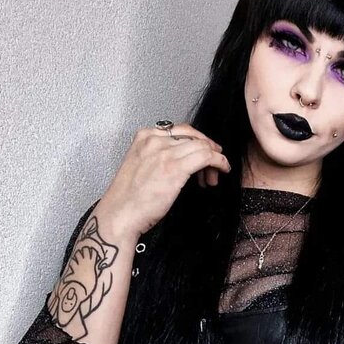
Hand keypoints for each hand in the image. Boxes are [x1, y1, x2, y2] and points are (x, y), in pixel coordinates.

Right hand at [97, 122, 231, 236]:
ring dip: (213, 160)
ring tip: (212, 177)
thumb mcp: (142, 166)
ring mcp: (164, 152)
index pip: (180, 130)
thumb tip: (182, 160)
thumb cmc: (130, 199)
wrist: (121, 213)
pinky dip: (219, 161)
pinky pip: (206, 156)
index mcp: (144, 137)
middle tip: (213, 165)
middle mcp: (154, 140)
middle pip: (193, 136)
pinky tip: (223, 169)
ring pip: (202, 146)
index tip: (203, 154)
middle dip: (207, 149)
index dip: (196, 142)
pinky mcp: (175, 167)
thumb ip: (159, 157)